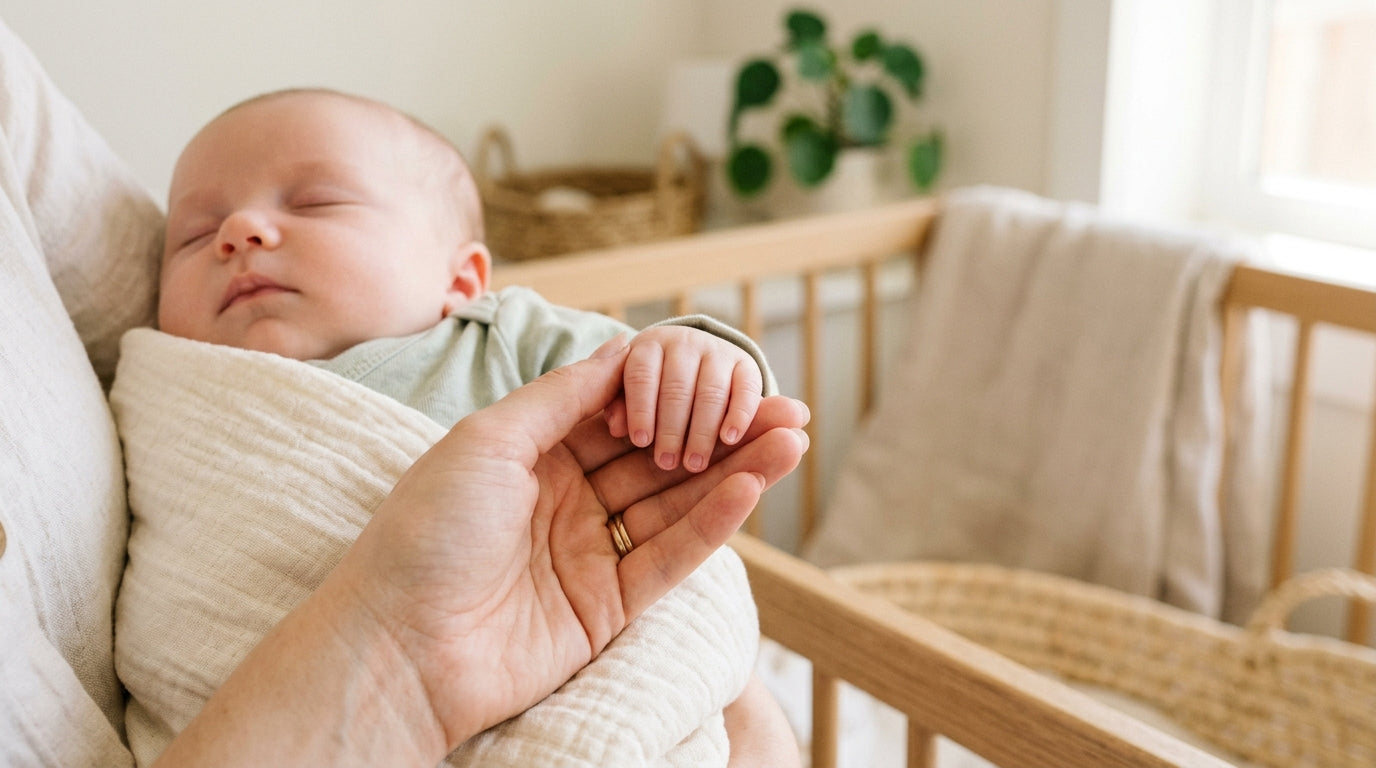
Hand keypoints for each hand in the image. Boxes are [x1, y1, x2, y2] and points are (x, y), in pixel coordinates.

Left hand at [340, 341, 806, 751]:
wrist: (398, 647)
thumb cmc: (425, 532)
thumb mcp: (490, 440)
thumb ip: (564, 396)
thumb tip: (625, 348)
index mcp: (533, 454)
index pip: (622, 413)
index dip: (676, 391)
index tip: (726, 366)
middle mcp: (567, 500)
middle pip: (660, 457)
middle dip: (723, 430)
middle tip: (787, 406)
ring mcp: (589, 553)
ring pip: (676, 505)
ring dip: (735, 472)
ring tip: (792, 439)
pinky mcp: (607, 607)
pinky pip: (670, 557)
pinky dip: (713, 523)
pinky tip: (750, 487)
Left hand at [604, 326, 764, 472]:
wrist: (694, 366)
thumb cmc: (649, 390)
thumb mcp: (623, 391)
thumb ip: (615, 406)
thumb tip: (617, 426)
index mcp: (648, 346)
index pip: (641, 373)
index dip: (641, 408)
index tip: (640, 441)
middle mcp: (684, 342)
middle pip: (677, 386)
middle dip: (672, 428)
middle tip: (667, 463)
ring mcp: (718, 351)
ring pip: (711, 391)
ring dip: (702, 431)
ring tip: (694, 464)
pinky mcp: (747, 365)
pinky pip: (747, 388)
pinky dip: (739, 414)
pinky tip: (729, 439)